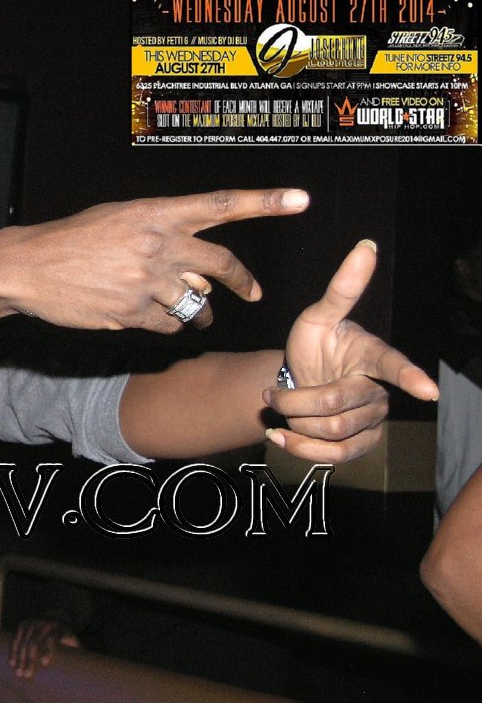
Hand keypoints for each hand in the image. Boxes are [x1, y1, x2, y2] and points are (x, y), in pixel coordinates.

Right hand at [0, 188, 309, 331]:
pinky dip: (168, 323)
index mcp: (155, 212)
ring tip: (193, 315)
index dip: (265, 203)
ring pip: (195, 300)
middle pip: (221, 263)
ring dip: (197, 310)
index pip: (221, 205)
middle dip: (242, 281)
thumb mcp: (117, 218)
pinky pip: (170, 323)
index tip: (301, 200)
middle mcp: (158, 244)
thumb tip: (197, 263)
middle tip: (253, 292)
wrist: (27, 267)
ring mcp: (147, 280)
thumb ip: (161, 232)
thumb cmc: (71, 240)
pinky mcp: (133, 311)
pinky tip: (151, 317)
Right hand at [10, 619, 79, 678]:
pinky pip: (16, 638)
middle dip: (29, 659)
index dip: (48, 650)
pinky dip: (13, 650)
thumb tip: (86, 676)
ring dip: (19, 657)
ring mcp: (33, 623)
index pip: (52, 638)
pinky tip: (12, 663)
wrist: (58, 616)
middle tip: (26, 675)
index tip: (45, 664)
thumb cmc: (67, 637)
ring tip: (18, 672)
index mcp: (60, 629)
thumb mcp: (75, 642)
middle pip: (35, 641)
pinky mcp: (24, 624)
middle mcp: (45, 624)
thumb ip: (79, 656)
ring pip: (24, 641)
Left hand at [269, 239, 438, 462]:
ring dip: (294, 422)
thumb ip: (342, 288)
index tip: (429, 390)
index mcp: (371, 357)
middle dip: (295, 401)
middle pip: (336, 405)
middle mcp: (377, 391)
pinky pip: (332, 457)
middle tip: (273, 395)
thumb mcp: (318, 316)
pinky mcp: (359, 446)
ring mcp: (371, 421)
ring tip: (282, 411)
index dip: (409, 377)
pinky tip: (281, 437)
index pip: (392, 366)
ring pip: (332, 432)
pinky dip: (299, 449)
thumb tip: (367, 246)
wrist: (299, 379)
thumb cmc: (314, 345)